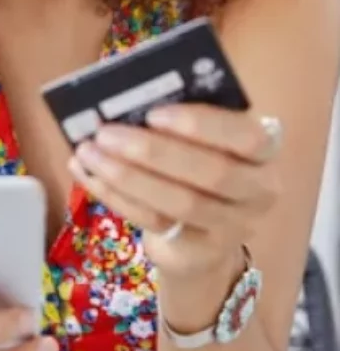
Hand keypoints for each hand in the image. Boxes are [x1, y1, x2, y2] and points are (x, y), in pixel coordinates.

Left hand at [70, 104, 280, 278]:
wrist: (201, 234)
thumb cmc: (197, 164)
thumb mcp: (201, 138)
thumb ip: (178, 118)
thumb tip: (125, 97)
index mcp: (264, 150)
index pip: (247, 136)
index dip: (201, 125)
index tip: (154, 113)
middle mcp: (259, 192)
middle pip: (211, 173)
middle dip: (152, 151)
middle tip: (105, 133)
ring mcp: (232, 228)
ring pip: (179, 203)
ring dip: (126, 175)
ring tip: (88, 152)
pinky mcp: (199, 253)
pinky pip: (154, 222)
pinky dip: (115, 196)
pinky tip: (88, 175)